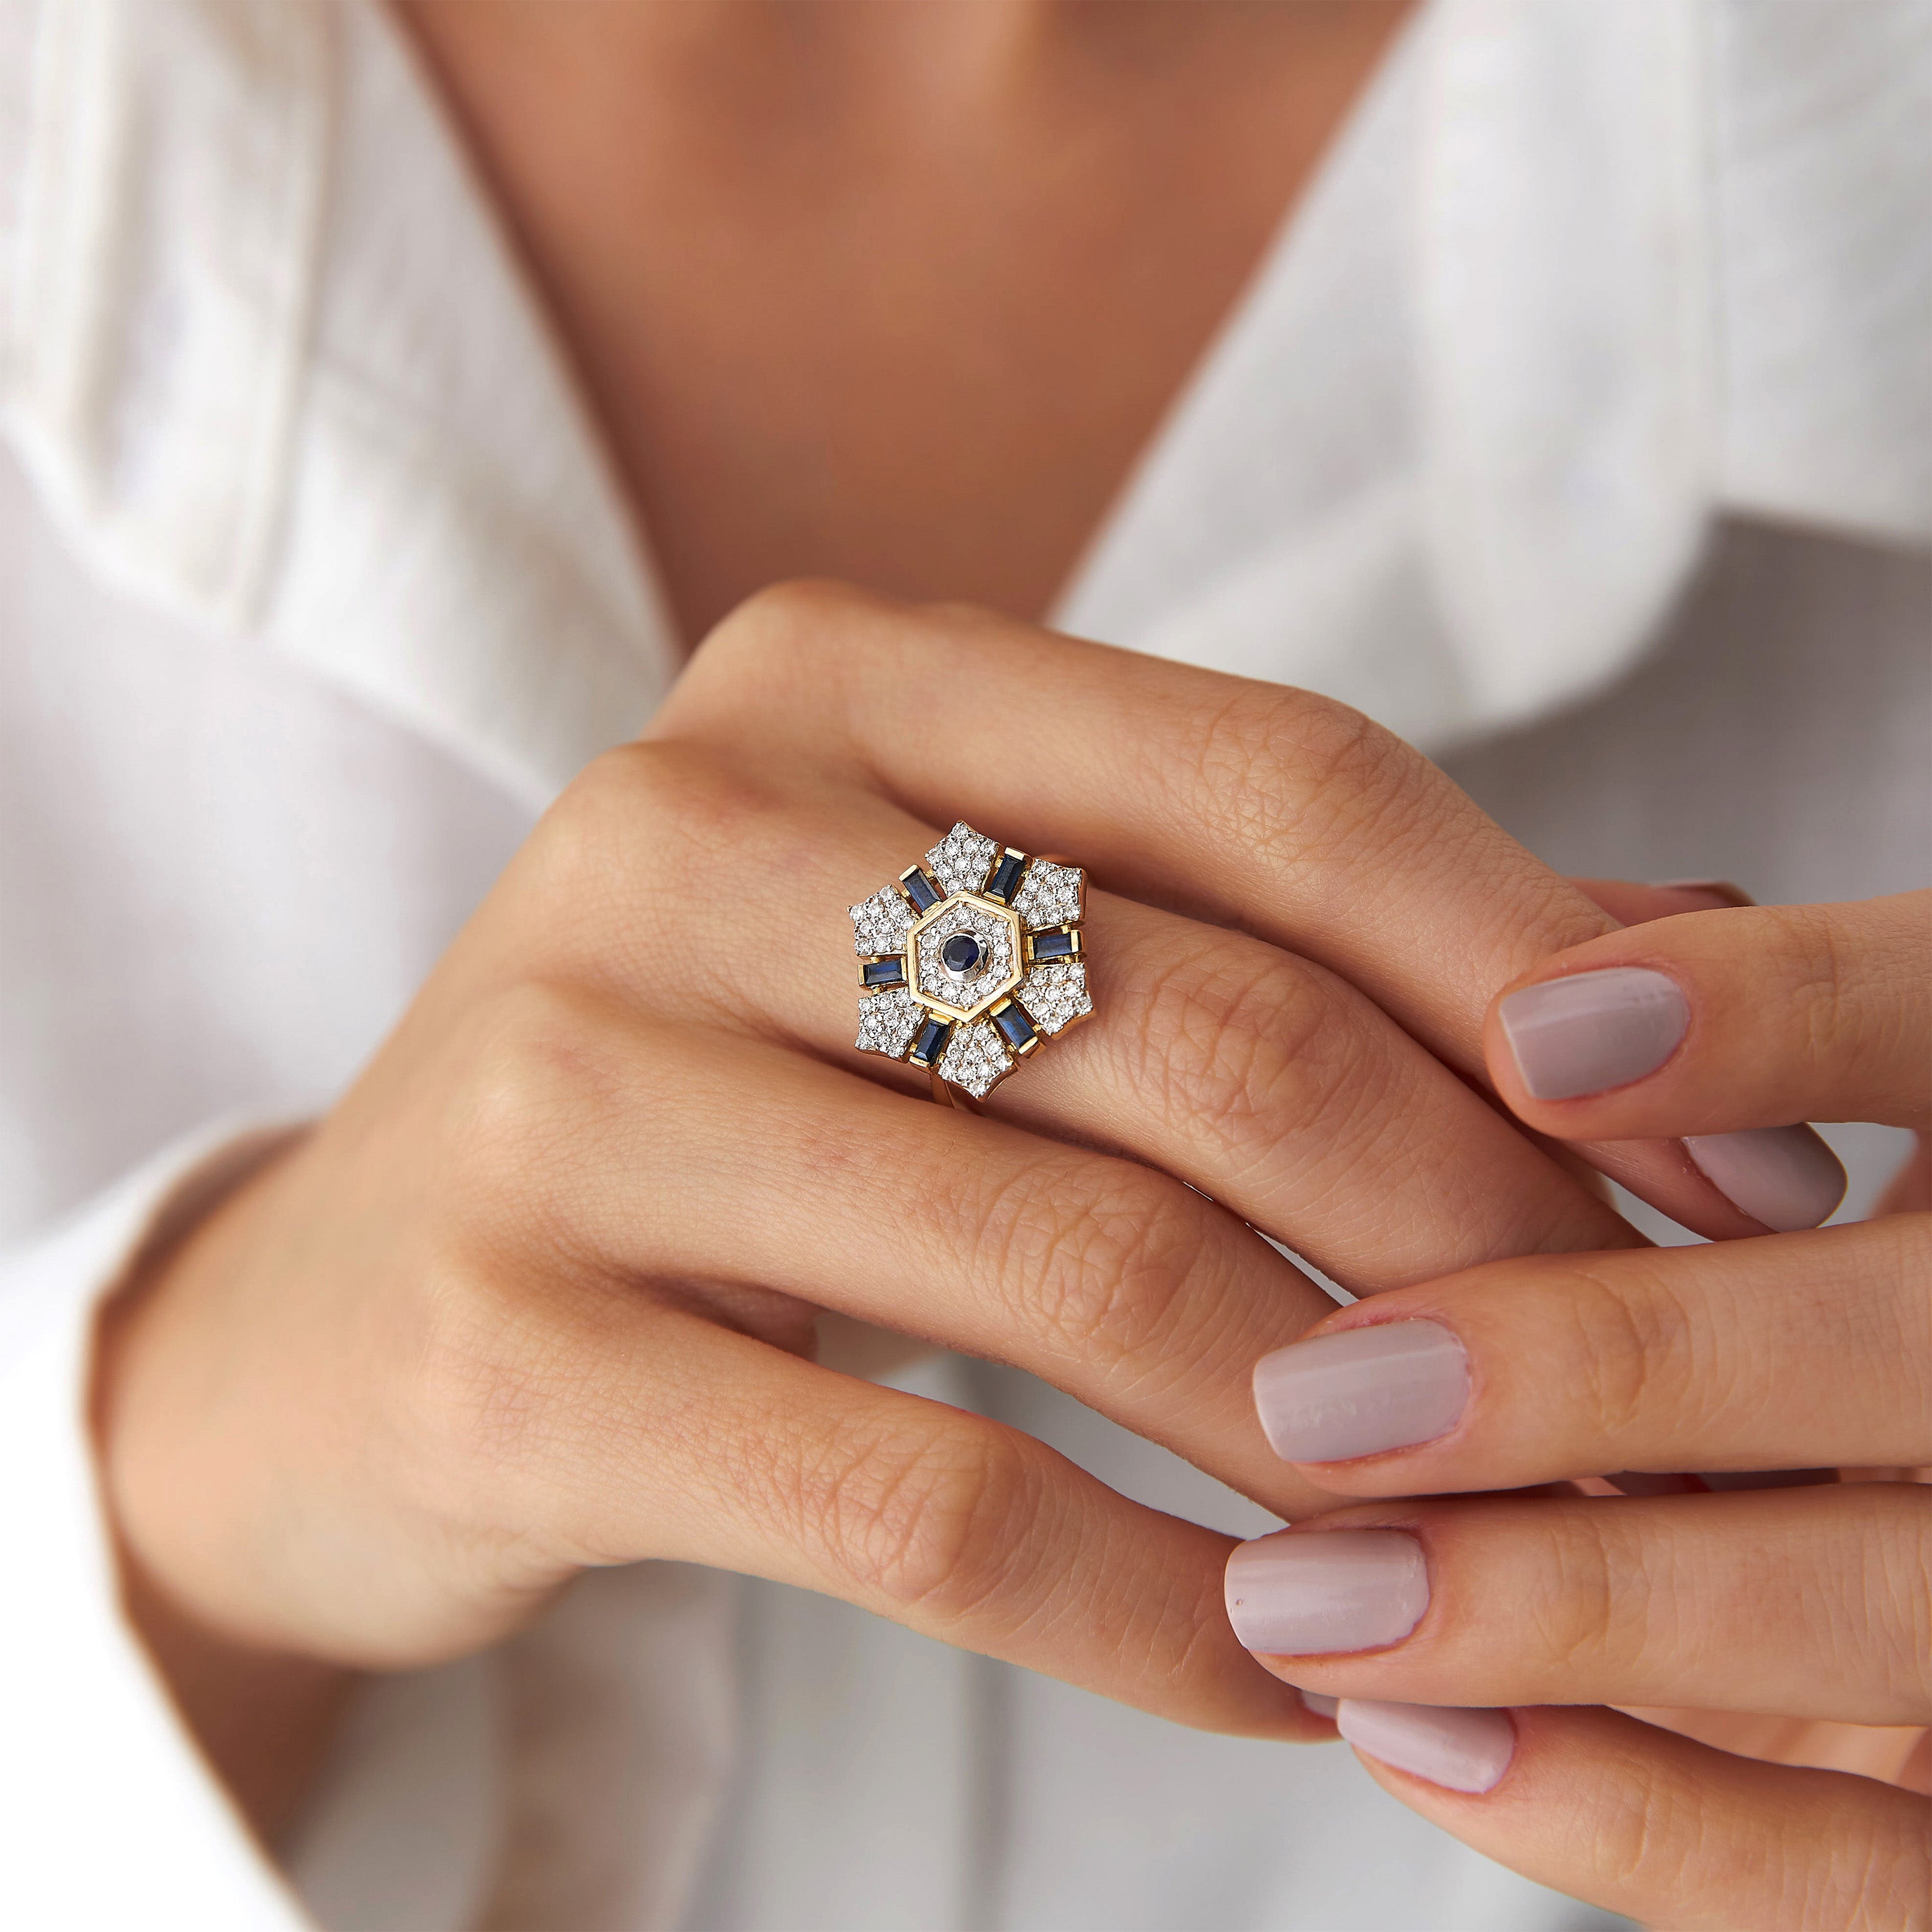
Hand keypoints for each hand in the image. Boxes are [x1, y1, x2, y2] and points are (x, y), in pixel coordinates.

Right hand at [96, 584, 1761, 1828]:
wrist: (340, 1321)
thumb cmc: (719, 1116)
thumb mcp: (965, 969)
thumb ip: (1270, 939)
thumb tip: (1667, 957)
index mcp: (829, 679)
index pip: (1276, 777)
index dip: (1537, 970)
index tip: (1722, 1168)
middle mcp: (682, 824)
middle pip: (1206, 1018)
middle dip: (1479, 1228)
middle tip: (1628, 1383)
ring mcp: (566, 1075)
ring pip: (1085, 1266)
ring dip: (1343, 1439)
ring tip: (1474, 1536)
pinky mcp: (502, 1339)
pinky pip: (932, 1504)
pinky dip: (1155, 1617)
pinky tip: (1280, 1673)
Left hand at [1226, 889, 1929, 1929]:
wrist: (1887, 1468)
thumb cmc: (1804, 1285)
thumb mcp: (1804, 1121)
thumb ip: (1692, 1046)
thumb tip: (1514, 996)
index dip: (1775, 1018)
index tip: (1529, 1034)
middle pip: (1904, 1349)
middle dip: (1608, 1366)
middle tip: (1324, 1394)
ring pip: (1873, 1613)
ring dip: (1569, 1606)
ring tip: (1301, 1594)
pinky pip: (1865, 1875)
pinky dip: (1633, 1822)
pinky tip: (1412, 1739)